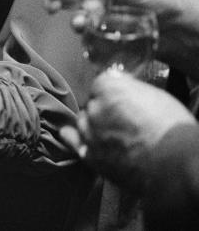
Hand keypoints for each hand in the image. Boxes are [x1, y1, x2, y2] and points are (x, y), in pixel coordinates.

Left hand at [60, 71, 194, 190]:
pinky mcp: (89, 154)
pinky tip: (79, 137)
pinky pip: (71, 140)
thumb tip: (120, 83)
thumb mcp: (156, 96)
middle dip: (103, 109)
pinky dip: (74, 137)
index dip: (112, 91)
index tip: (122, 98)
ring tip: (110, 133)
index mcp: (110, 87)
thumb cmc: (172, 128)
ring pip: (83, 121)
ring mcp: (89, 131)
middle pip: (92, 103)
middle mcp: (94, 107)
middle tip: (121, 119)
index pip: (101, 82)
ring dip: (92, 124)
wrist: (175, 165)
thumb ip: (130, 88)